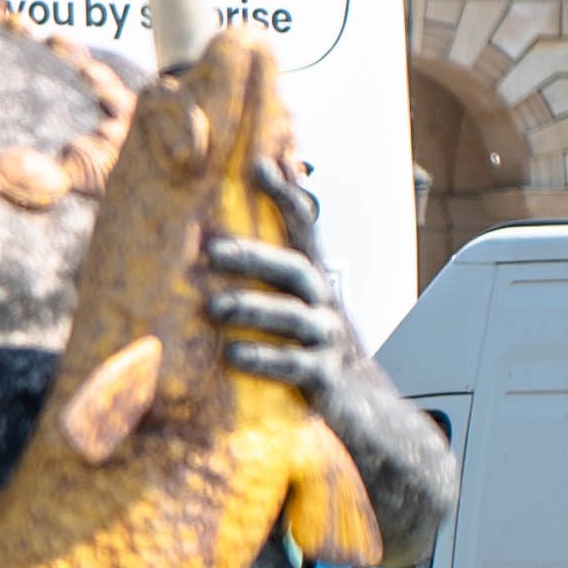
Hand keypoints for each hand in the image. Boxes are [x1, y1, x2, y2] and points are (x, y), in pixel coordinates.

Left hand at [207, 155, 353, 412]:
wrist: (361, 403)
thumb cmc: (308, 346)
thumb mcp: (290, 304)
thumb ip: (263, 272)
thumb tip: (206, 236)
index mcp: (311, 281)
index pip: (304, 229)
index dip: (287, 196)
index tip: (263, 164)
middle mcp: (323, 303)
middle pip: (295, 269)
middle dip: (256, 256)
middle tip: (212, 251)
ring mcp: (326, 339)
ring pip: (293, 317)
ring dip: (253, 308)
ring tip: (214, 308)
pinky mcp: (323, 376)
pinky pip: (294, 364)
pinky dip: (264, 357)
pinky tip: (233, 353)